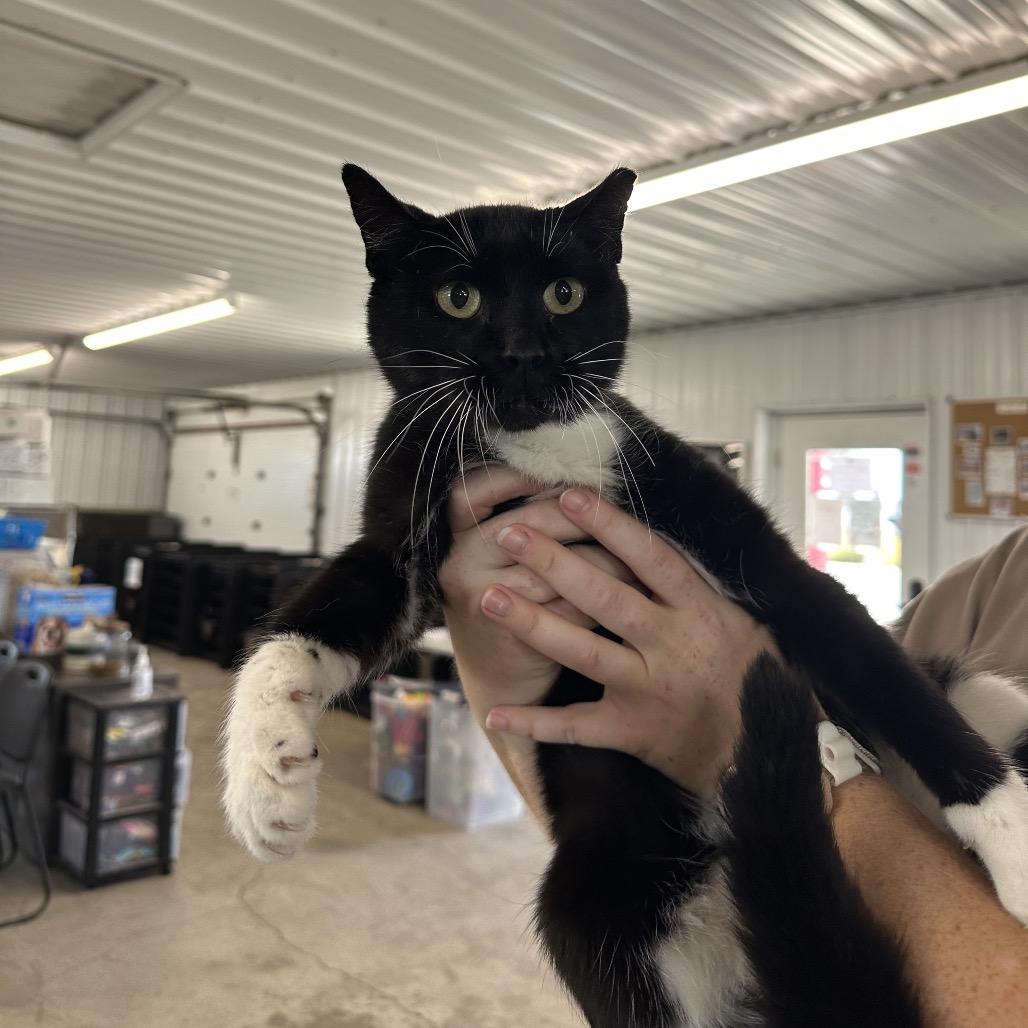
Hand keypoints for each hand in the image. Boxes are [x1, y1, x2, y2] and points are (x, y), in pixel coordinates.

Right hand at [439, 467, 637, 712]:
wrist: (501, 685)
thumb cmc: (513, 607)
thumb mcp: (500, 561)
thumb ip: (525, 522)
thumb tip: (582, 483)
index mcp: (455, 537)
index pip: (471, 491)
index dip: (514, 477)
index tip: (560, 473)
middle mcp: (459, 564)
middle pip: (526, 524)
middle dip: (579, 519)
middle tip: (617, 514)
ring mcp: (480, 599)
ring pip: (554, 568)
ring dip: (604, 562)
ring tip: (636, 557)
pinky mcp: (510, 635)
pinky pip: (568, 608)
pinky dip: (604, 601)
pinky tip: (632, 593)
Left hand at [478, 488, 778, 798]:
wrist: (764, 752)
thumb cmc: (747, 674)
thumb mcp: (737, 619)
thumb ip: (695, 584)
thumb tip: (654, 532)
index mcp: (699, 609)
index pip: (650, 557)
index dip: (610, 525)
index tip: (569, 495)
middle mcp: (671, 644)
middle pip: (605, 596)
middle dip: (554, 563)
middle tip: (510, 534)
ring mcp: (648, 688)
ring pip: (583, 650)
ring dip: (532, 623)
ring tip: (489, 597)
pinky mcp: (631, 730)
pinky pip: (576, 726)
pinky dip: (536, 721)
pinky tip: (493, 712)